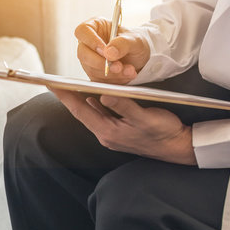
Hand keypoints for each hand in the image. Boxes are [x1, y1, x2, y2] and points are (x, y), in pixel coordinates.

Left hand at [51, 88, 195, 164]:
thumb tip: (103, 96)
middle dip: (68, 97)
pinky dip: (94, 104)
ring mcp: (113, 133)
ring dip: (80, 100)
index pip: (80, 111)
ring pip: (91, 114)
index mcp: (108, 132)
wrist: (179, 147)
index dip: (64, 96)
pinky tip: (91, 96)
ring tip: (67, 86)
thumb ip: (123, 106)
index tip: (50, 84)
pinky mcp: (120, 130)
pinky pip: (102, 115)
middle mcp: (107, 134)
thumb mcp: (144, 116)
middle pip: (82, 112)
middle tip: (54, 82)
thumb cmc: (163, 132)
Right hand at [75, 17, 149, 83]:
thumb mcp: (134, 39)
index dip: (91, 41)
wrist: (139, 57)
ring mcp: (89, 59)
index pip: (82, 31)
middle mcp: (88, 43)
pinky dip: (114, 80)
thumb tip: (109, 53)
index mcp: (94, 27)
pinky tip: (126, 75)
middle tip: (119, 66)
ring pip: (91, 69)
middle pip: (83, 53)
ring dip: (112, 73)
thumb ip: (122, 43)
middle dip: (101, 63)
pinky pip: (98, 79)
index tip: (105, 51)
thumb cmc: (134, 42)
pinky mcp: (94, 73)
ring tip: (130, 70)